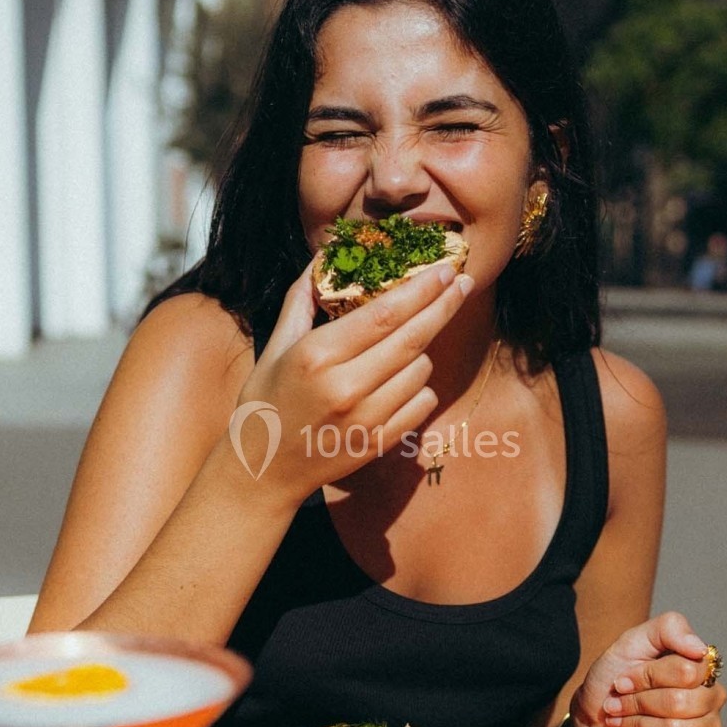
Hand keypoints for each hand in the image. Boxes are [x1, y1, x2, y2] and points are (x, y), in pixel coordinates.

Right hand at [230, 260, 473, 503]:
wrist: (263, 469)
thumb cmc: (266, 400)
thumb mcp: (275, 346)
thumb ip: (302, 299)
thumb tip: (325, 257)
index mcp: (317, 355)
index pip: (384, 314)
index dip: (421, 289)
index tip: (444, 270)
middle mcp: (345, 387)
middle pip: (413, 338)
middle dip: (443, 306)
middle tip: (463, 283)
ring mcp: (366, 419)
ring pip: (422, 370)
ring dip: (422, 351)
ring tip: (404, 346)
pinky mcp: (379, 443)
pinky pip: (423, 403)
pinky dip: (421, 387)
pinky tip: (403, 381)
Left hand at [571, 612, 726, 726]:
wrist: (594, 713)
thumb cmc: (616, 674)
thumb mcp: (633, 641)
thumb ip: (669, 629)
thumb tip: (700, 648)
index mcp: (701, 667)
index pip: (685, 671)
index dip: (647, 676)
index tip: (622, 680)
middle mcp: (711, 698)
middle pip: (679, 702)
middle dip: (637, 703)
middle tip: (617, 702)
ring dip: (635, 725)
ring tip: (620, 720)